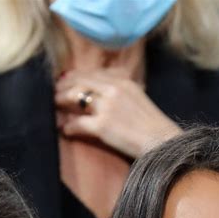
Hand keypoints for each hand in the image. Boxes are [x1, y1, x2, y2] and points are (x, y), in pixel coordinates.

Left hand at [55, 68, 180, 156]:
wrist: (163, 143)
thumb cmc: (154, 127)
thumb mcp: (140, 99)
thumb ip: (123, 91)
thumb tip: (105, 92)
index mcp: (123, 81)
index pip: (92, 73)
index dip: (76, 77)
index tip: (67, 82)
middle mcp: (114, 89)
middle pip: (80, 82)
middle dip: (64, 87)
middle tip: (55, 94)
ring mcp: (107, 107)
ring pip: (75, 98)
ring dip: (62, 102)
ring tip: (55, 108)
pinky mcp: (103, 126)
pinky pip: (78, 123)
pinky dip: (69, 126)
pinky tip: (65, 130)